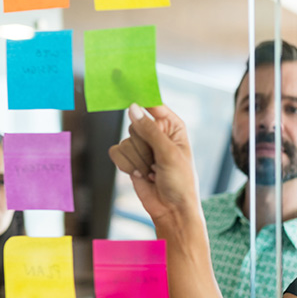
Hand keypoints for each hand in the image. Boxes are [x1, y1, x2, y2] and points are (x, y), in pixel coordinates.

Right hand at [108, 104, 198, 228]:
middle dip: (142, 145)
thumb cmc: (180, 182)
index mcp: (173, 127)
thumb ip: (150, 130)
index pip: (154, 105)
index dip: (141, 98)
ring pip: (125, 141)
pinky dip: (126, 166)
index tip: (125, 87)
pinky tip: (140, 175)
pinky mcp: (130, 160)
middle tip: (156, 160)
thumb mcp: (169, 153)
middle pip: (134, 124)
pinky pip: (116, 153)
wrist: (171, 211)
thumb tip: (132, 108)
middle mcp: (156, 134)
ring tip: (152, 172)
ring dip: (137, 160)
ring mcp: (142, 147)